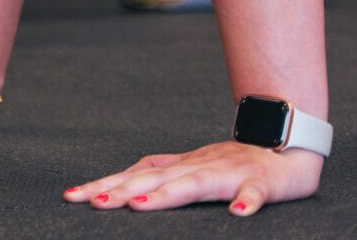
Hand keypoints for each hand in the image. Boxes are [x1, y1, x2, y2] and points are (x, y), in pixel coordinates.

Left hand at [64, 140, 322, 214]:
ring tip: (140, 206)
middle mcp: (196, 167)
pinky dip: (246, 203)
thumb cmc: (234, 161)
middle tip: (94, 202)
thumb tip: (122, 182)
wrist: (285, 142)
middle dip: (122, 191)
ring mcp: (227, 174)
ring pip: (194, 185)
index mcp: (178, 167)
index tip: (71, 196)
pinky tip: (238, 214)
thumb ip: (161, 174)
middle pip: (153, 179)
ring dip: (167, 195)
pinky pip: (253, 194)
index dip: (104, 185)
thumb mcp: (191, 168)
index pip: (133, 176)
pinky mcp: (260, 183)